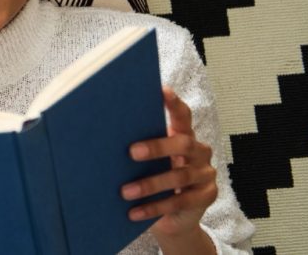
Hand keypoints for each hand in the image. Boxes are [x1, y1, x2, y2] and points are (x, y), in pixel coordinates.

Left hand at [121, 87, 217, 243]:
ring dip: (149, 184)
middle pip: (182, 144)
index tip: (161, 90)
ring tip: (125, 191)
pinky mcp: (206, 197)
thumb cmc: (154, 181)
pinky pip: (179, 202)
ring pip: (179, 176)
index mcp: (184, 136)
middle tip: (131, 152)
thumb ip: (138, 150)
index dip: (173, 103)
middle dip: (156, 147)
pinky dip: (154, 207)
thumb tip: (101, 137)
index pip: (183, 115)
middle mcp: (199, 151)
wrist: (174, 218)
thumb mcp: (147, 164)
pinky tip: (134, 213)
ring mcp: (205, 174)